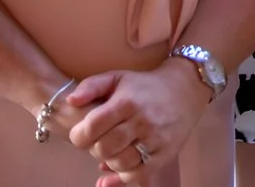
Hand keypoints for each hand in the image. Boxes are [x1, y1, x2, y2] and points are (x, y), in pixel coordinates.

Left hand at [67, 62, 211, 182]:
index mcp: (126, 102)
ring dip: (109, 161)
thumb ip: (91, 86)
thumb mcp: (117, 77)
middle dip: (94, 148)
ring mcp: (155, 139)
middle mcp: (141, 121)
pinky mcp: (165, 154)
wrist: (184, 89)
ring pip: (120, 164)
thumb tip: (70, 101)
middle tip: (97, 141)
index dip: (78, 136)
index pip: (91, 128)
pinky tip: (114, 172)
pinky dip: (122, 177)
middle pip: (104, 148)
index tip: (80, 134)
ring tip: (111, 151)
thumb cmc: (144, 85)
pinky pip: (138, 175)